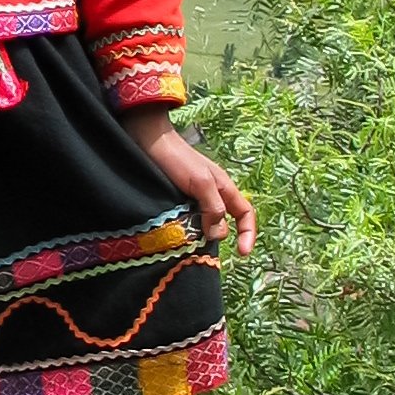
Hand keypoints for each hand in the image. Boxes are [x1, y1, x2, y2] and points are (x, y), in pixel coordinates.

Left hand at [125, 107, 256, 254]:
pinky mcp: (176, 201)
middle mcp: (211, 195)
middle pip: (222, 223)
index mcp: (224, 188)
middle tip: (198, 244)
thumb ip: (214, 208)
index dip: (248, 234)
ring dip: (197, 235)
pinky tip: (173, 234)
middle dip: (215, 236)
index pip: (245, 214)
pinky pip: (186, 221)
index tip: (242, 254)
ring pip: (203, 225)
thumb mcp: (201, 182)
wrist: (146, 141)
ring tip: (184, 242)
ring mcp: (193, 199)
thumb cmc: (177, 158)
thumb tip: (219, 235)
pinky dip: (183, 229)